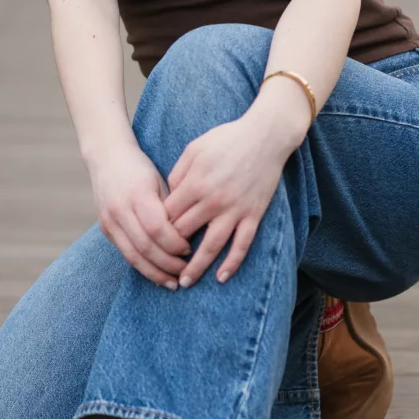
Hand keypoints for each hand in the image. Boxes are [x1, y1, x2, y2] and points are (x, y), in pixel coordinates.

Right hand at [90, 145, 190, 287]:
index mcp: (138, 194)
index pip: (157, 228)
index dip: (175, 243)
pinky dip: (142, 267)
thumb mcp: (160, 181)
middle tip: (186, 272)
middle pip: (145, 246)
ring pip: (133, 256)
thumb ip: (171, 207)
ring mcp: (109, 221)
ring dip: (155, 273)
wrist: (107, 157)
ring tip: (173, 283)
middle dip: (168, 264)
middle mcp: (120, 209)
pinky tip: (156, 275)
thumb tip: (193, 233)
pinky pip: (125, 254)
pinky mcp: (105, 229)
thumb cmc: (141, 168)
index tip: (190, 250)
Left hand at [163, 109, 295, 287]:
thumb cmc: (227, 139)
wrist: (265, 136)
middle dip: (171, 250)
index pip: (168, 215)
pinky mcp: (253, 214)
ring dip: (196, 267)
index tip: (152, 237)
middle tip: (160, 265)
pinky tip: (221, 277)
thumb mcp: (194, 149)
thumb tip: (168, 196)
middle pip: (185, 233)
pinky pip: (242, 244)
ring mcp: (235, 210)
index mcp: (195, 183)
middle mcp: (213, 201)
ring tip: (184, 282)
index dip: (158, 228)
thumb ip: (178, 173)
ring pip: (212, 246)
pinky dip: (232, 263)